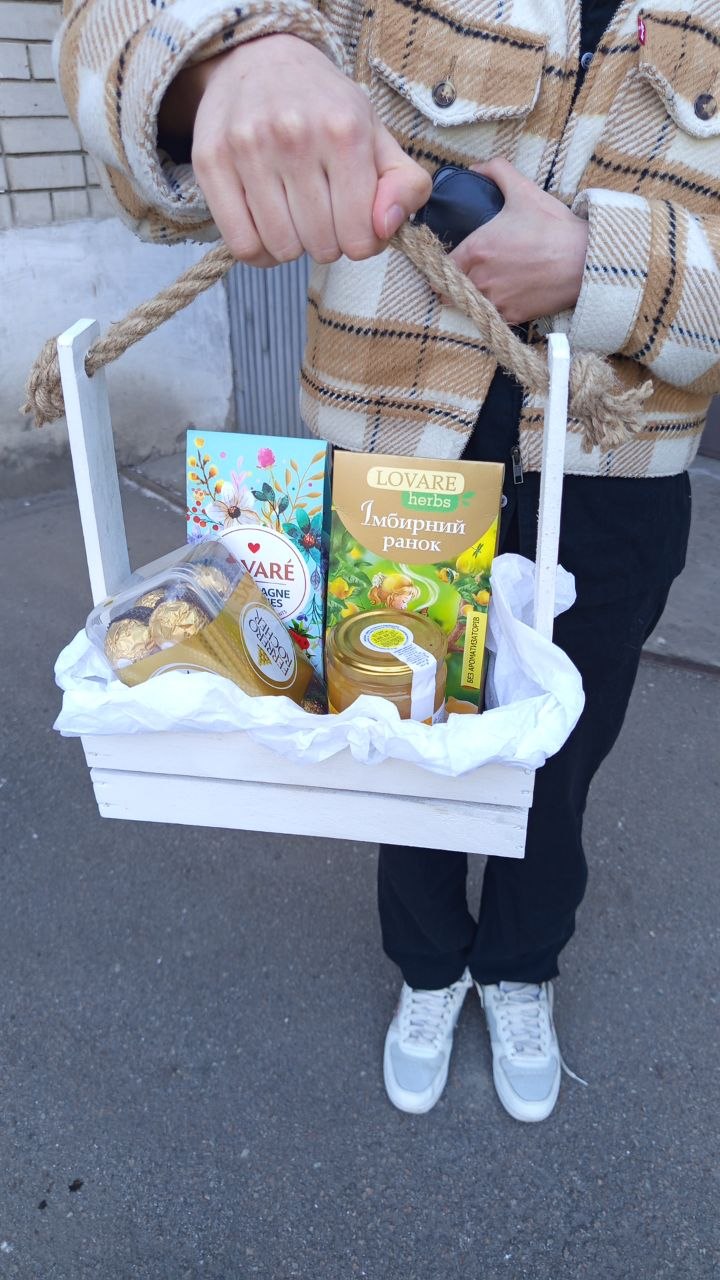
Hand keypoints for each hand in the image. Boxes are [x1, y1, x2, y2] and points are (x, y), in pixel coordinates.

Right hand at [166, 34, 430, 266]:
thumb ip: (405, 185)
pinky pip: (241, 245)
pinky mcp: (211, 161)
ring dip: (292, 246)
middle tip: (321, 215)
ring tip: (293, 217)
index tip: (353, 223)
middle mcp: (295, 134)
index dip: (362, 242)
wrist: (260, 60)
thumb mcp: (378, 137)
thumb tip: (385, 227)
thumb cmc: (325, 109)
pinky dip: (258, 250)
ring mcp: (248, 147)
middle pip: (321, 245)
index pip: (360, 236)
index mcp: (345, 130)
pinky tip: (266, 228)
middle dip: (327, 242)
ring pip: (280, 248)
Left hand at [447, 158, 587, 324]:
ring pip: (469, 306)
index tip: (449, 262)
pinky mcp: (512, 316)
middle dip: (454, 283)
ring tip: (485, 286)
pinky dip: (494, 310)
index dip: (442, 265)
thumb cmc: (553, 227)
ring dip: (472, 298)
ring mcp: (496, 301)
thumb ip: (496, 171)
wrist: (586, 260)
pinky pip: (492, 317)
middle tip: (464, 275)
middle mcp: (480, 279)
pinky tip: (504, 297)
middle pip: (451, 290)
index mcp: (476, 250)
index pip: (441, 267)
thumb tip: (475, 167)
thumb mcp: (524, 191)